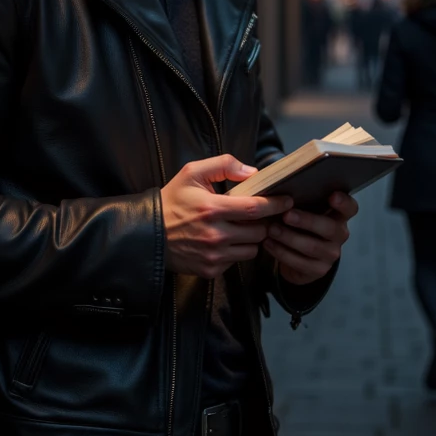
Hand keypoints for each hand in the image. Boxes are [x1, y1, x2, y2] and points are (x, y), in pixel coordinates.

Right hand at [161, 154, 292, 279]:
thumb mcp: (192, 172)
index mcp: (212, 208)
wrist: (148, 233)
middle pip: (259, 231)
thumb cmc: (172, 200)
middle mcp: (215, 234)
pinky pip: (236, 262)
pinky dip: (235, 252)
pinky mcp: (210, 270)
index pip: (256, 208)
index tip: (287, 200)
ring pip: (252, 249)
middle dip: (263, 222)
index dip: (276, 204)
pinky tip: (224, 242)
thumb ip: (223, 165)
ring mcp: (213, 255)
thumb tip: (252, 172)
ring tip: (240, 229)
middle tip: (257, 215)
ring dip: (251, 239)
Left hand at [265, 191, 357, 284]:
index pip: (350, 208)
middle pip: (329, 227)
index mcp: (338, 215)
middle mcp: (339, 234)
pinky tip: (268, 243)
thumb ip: (299, 197)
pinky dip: (281, 252)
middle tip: (287, 215)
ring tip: (271, 229)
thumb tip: (282, 184)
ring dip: (289, 237)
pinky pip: (299, 262)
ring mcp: (331, 254)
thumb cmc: (297, 223)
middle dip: (306, 220)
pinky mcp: (318, 270)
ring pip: (312, 246)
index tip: (332, 196)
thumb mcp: (302, 209)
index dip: (343, 202)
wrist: (295, 255)